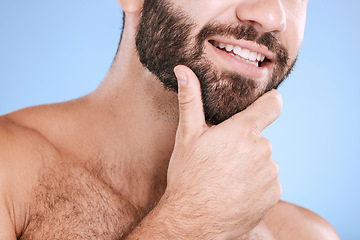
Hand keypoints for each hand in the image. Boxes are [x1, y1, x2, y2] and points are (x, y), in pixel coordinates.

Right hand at [164, 65, 282, 237]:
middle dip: (244, 144)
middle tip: (222, 159)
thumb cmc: (188, 175)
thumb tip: (183, 69)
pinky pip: (268, 182)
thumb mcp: (187, 136)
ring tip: (227, 178)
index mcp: (242, 131)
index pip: (271, 106)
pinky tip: (236, 192)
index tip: (271, 101)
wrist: (193, 220)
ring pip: (264, 161)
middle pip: (259, 139)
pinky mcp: (273, 194)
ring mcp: (270, 174)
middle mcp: (262, 149)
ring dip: (251, 166)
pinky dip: (256, 184)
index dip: (271, 101)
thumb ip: (190, 100)